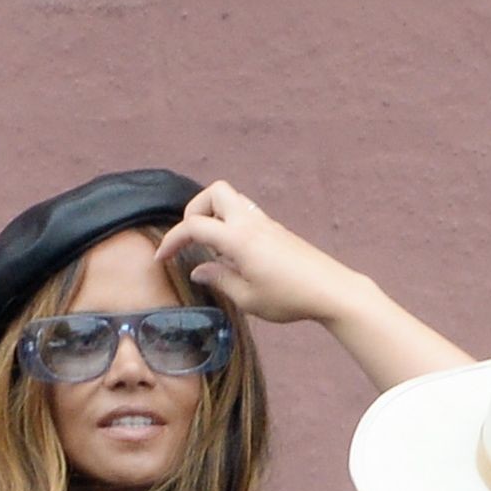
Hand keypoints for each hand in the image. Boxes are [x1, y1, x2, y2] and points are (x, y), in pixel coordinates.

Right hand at [156, 180, 371, 328]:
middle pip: (214, 192)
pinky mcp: (273, 229)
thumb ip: (219, 280)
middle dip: (194, 211)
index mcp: (239, 239)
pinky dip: (229, 225)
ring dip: (213, 215)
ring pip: (230, 199)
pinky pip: (243, 214)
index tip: (162, 258)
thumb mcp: (247, 298)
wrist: (329, 289)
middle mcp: (250, 222)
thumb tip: (198, 270)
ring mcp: (264, 222)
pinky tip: (232, 255)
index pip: (195, 226)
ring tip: (211, 249)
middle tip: (191, 240)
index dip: (173, 240)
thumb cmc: (289, 298)